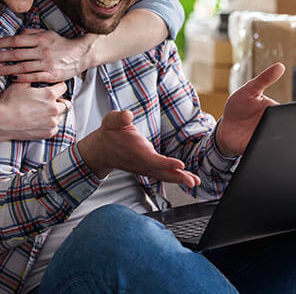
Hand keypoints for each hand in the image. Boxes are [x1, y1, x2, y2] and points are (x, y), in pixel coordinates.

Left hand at [0, 29, 97, 82]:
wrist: (81, 54)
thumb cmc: (62, 44)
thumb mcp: (47, 34)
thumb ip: (31, 34)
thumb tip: (16, 35)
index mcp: (40, 39)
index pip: (15, 40)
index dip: (0, 43)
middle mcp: (42, 50)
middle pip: (15, 53)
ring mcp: (46, 63)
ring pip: (22, 67)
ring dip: (6, 69)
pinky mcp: (51, 75)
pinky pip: (33, 77)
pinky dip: (22, 78)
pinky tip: (11, 78)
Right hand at [0, 81, 70, 145]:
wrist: (2, 122)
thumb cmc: (10, 103)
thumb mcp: (20, 85)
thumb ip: (32, 78)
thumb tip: (35, 73)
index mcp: (50, 94)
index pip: (63, 87)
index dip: (58, 86)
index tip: (54, 88)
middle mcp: (54, 108)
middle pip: (66, 103)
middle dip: (59, 101)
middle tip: (49, 102)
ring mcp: (52, 122)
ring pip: (61, 116)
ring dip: (55, 113)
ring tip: (43, 112)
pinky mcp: (49, 133)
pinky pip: (55, 127)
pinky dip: (50, 124)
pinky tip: (40, 121)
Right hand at [77, 110, 200, 187]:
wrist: (101, 150)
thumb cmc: (109, 133)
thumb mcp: (111, 120)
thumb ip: (119, 118)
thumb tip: (127, 115)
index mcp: (135, 150)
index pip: (152, 159)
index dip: (166, 163)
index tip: (180, 165)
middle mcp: (141, 162)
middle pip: (161, 172)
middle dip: (178, 177)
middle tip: (192, 181)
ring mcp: (144, 167)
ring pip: (163, 175)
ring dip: (179, 179)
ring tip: (194, 181)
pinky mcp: (147, 168)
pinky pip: (162, 174)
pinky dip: (174, 177)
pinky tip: (186, 178)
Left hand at [215, 63, 284, 156]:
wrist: (225, 130)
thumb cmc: (238, 107)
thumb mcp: (249, 90)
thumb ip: (263, 79)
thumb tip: (280, 66)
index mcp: (275, 111)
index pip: (288, 113)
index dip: (292, 114)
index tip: (290, 113)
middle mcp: (274, 125)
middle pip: (286, 128)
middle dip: (286, 128)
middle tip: (280, 124)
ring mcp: (266, 138)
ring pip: (278, 141)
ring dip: (276, 140)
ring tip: (268, 135)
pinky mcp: (258, 150)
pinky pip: (266, 151)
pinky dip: (266, 150)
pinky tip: (261, 147)